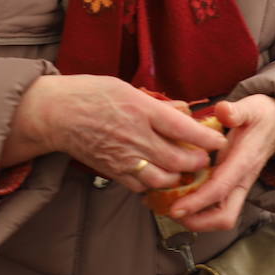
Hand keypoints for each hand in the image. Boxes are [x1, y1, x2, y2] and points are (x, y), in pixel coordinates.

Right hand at [2, 75, 226, 192]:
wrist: (55, 114)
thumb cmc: (89, 93)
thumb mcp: (126, 87)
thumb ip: (157, 103)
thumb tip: (183, 111)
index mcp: (141, 110)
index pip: (183, 130)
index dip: (206, 138)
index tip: (219, 140)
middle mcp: (136, 137)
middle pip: (178, 160)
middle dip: (198, 162)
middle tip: (205, 158)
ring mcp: (124, 158)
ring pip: (163, 179)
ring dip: (179, 177)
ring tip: (185, 170)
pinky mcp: (113, 172)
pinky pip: (141, 186)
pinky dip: (155, 185)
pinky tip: (160, 178)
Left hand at [164, 95, 274, 232]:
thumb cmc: (262, 116)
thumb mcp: (251, 107)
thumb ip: (236, 110)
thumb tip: (223, 110)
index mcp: (244, 161)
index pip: (221, 188)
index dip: (198, 202)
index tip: (177, 208)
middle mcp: (242, 179)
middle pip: (225, 216)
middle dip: (198, 221)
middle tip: (170, 212)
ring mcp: (238, 185)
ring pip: (222, 216)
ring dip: (197, 219)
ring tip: (170, 208)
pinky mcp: (234, 186)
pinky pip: (218, 206)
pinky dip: (200, 209)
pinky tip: (180, 197)